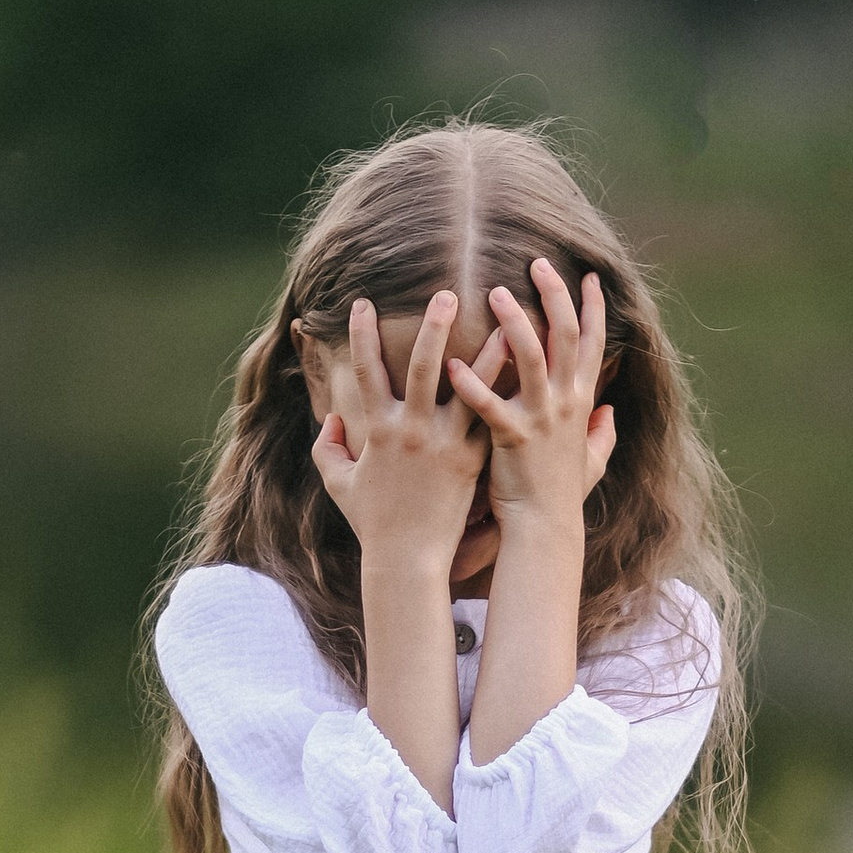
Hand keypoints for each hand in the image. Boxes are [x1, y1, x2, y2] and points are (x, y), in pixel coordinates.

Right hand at [309, 293, 489, 581]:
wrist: (407, 559)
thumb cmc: (373, 523)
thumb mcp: (340, 485)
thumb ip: (328, 449)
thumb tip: (331, 421)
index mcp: (378, 430)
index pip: (367, 371)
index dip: (361, 335)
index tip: (363, 302)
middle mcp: (412, 430)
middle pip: (421, 366)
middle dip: (432, 327)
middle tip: (446, 293)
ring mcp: (445, 444)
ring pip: (470, 388)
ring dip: (487, 350)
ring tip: (507, 321)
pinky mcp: (471, 460)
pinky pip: (492, 419)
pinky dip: (506, 392)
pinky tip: (524, 371)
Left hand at [448, 262, 615, 538]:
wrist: (544, 530)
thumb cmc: (560, 495)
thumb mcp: (591, 461)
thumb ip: (601, 433)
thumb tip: (609, 411)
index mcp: (579, 402)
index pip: (592, 344)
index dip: (592, 308)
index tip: (588, 275)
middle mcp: (565, 404)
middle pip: (565, 337)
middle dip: (555, 296)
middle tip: (537, 262)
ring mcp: (540, 420)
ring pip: (533, 359)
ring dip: (515, 323)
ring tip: (495, 293)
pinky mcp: (512, 440)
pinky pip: (491, 406)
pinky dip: (473, 385)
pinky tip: (453, 363)